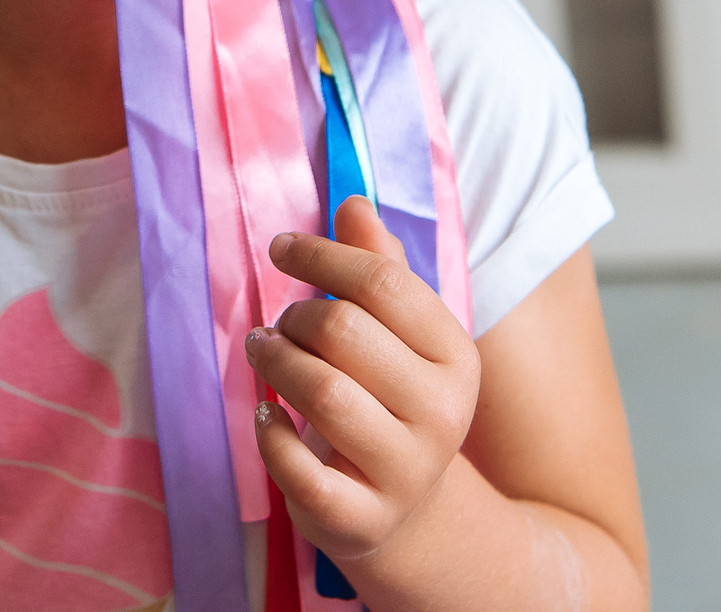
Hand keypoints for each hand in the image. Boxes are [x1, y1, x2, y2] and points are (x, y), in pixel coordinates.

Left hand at [247, 196, 479, 571]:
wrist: (407, 512)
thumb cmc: (390, 399)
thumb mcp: (399, 335)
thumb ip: (378, 267)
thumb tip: (352, 201)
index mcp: (456, 357)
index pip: (384, 281)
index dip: (322, 253)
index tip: (280, 247)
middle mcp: (443, 414)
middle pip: (344, 331)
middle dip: (294, 316)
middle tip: (276, 325)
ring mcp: (404, 471)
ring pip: (321, 391)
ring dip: (275, 361)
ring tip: (263, 354)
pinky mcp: (360, 519)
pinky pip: (299, 467)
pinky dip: (268, 432)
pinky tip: (265, 414)